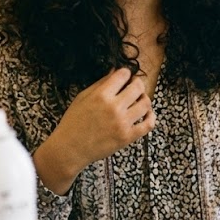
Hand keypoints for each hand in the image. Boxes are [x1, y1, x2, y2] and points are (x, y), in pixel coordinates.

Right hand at [33, 68, 155, 193]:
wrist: (69, 149)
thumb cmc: (73, 123)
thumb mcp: (82, 97)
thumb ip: (100, 83)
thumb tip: (114, 70)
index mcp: (101, 95)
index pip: (123, 74)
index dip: (125, 74)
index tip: (124, 77)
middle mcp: (114, 108)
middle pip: (138, 87)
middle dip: (137, 84)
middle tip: (133, 87)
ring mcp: (122, 123)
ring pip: (146, 104)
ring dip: (144, 99)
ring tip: (138, 100)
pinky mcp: (127, 137)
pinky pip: (148, 124)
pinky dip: (151, 117)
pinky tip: (145, 114)